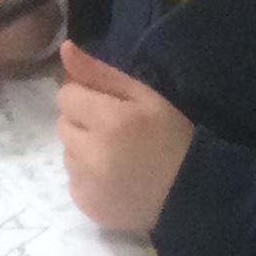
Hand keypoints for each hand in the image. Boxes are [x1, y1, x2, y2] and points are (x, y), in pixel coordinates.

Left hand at [56, 37, 191, 233]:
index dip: (85, 97)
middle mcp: (91, 154)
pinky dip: (88, 177)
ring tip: (116, 156)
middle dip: (83, 123)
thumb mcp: (146, 97)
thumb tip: (65, 49)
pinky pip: (73, 181)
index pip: (66, 96)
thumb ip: (101, 74)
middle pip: (63, 124)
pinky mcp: (86, 205)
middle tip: (114, 131)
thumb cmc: (174, 138)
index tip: (108, 106)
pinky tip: (114, 178)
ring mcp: (87, 184)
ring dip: (84, 150)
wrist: (191, 194)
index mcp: (108, 121)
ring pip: (67, 153)